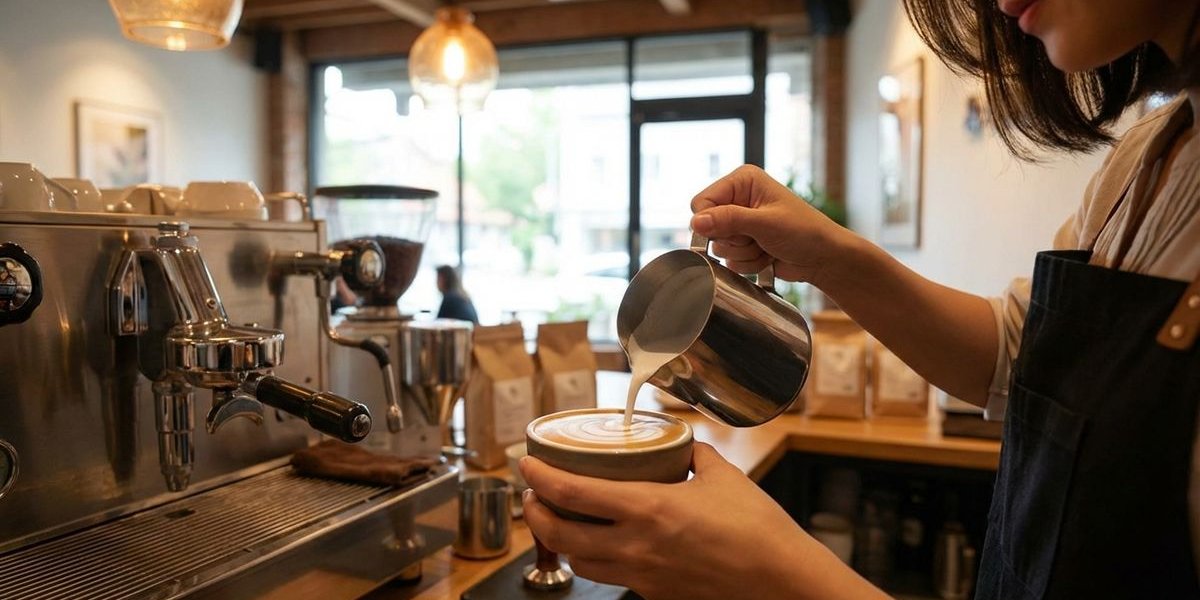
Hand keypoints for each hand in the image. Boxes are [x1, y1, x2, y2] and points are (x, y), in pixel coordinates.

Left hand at [520, 443, 882, 599]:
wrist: (781, 581)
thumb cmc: (758, 529)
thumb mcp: (723, 475)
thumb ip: (694, 454)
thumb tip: (682, 443)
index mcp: (648, 510)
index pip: (573, 494)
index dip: (540, 477)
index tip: (528, 463)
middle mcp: (636, 548)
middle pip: (561, 535)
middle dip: (536, 514)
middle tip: (534, 494)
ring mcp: (643, 577)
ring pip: (580, 564)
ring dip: (562, 541)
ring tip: (561, 520)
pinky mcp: (655, 595)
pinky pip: (612, 578)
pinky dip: (597, 561)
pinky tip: (606, 545)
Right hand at [690, 165, 852, 286]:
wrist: (824, 258)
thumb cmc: (804, 232)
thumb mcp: (765, 223)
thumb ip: (729, 220)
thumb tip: (696, 222)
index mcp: (742, 181)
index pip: (702, 202)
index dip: (710, 221)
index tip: (731, 231)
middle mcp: (738, 198)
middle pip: (708, 227)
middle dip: (733, 240)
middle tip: (758, 238)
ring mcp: (741, 222)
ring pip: (719, 247)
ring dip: (743, 254)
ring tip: (766, 247)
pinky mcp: (744, 243)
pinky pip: (729, 260)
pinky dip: (748, 263)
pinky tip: (767, 257)